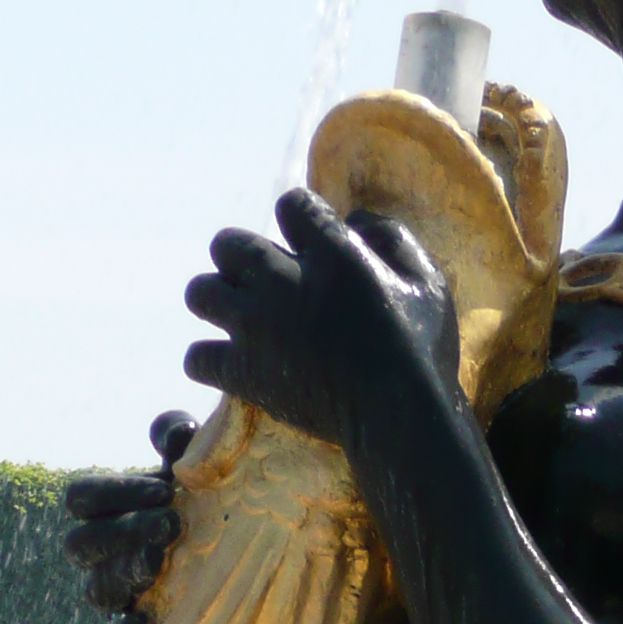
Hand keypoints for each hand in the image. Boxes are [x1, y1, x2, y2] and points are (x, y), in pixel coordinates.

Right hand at [65, 410, 193, 610]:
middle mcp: (104, 555)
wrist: (247, 561)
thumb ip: (183, 442)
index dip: (114, 492)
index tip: (165, 490)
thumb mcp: (200, 467)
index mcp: (110, 512)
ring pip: (96, 591)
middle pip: (79, 547)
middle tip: (172, 523)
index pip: (80, 499)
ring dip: (126, 574)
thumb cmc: (209, 505)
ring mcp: (119, 596)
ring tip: (163, 560)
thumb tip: (178, 434)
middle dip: (122, 533)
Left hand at [182, 193, 459, 448]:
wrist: (399, 417)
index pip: (290, 206)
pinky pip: (196, 357)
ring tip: (241, 318)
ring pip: (200, 292)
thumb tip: (354, 219)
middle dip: (243, 258)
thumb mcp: (426, 281)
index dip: (301, 222)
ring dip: (217, 300)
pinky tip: (232, 365)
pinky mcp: (243, 373)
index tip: (312, 246)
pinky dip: (209, 360)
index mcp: (329, 252)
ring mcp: (256, 327)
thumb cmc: (420, 349)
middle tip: (264, 283)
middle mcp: (282, 281)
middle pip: (227, 243)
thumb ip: (390, 237)